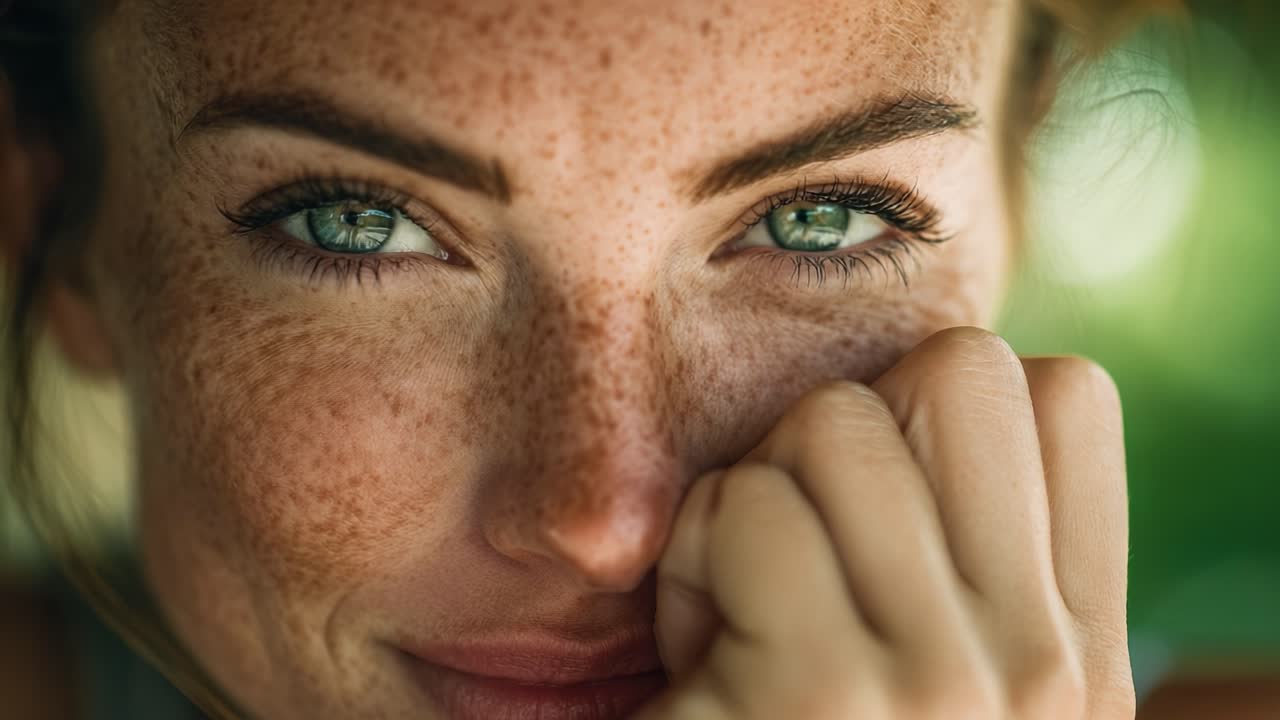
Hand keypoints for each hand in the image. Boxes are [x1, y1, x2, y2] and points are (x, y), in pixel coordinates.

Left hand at [637, 327, 1133, 718]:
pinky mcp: (824, 687)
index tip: (885, 500)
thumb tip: (914, 397)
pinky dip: (695, 567)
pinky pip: (744, 509)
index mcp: (1076, 648)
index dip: (948, 407)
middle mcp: (1039, 662)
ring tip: (749, 613)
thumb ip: (968, 565)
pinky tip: (707, 660)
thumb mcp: (944, 683)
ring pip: (834, 424)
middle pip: (961, 368)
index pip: (1070, 395)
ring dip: (756, 505)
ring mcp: (944, 678)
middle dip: (851, 430)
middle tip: (809, 543)